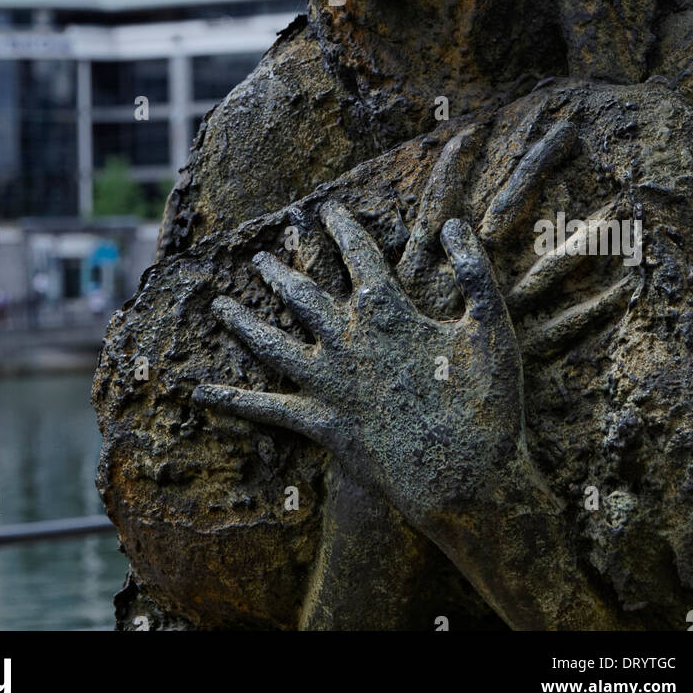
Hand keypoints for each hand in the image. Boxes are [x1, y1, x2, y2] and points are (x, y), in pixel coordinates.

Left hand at [193, 199, 526, 537]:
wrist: (465, 482)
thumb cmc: (486, 405)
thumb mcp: (491, 328)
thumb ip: (474, 272)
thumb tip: (455, 226)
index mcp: (387, 313)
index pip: (358, 255)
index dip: (343, 228)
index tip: (328, 210)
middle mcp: (347, 342)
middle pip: (302, 295)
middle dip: (279, 271)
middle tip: (259, 255)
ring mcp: (328, 385)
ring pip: (273, 344)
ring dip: (244, 322)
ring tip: (219, 306)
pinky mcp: (321, 425)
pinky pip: (267, 408)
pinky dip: (233, 398)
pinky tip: (200, 391)